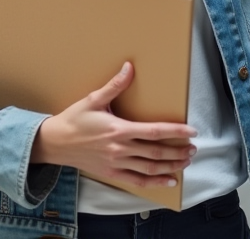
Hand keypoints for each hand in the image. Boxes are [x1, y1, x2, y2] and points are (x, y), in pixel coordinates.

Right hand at [30, 62, 197, 188]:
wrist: (55, 143)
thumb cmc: (74, 119)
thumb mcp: (93, 99)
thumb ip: (115, 85)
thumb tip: (129, 67)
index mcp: (118, 129)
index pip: (154, 131)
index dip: (175, 132)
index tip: (192, 131)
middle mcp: (120, 148)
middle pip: (156, 152)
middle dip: (178, 151)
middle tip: (194, 148)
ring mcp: (116, 163)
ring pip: (150, 168)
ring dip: (171, 166)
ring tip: (187, 161)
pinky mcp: (111, 173)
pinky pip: (138, 181)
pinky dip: (156, 182)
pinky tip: (170, 180)